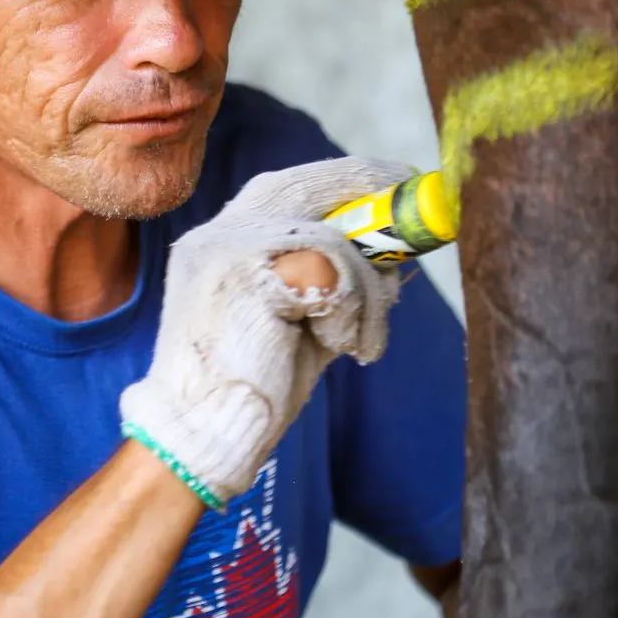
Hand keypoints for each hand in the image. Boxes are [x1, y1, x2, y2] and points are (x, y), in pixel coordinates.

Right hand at [121, 156, 409, 508]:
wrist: (198, 438)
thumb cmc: (253, 385)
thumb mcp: (300, 319)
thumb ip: (334, 280)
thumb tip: (395, 252)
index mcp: (226, 238)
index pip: (290, 184)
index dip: (348, 179)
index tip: (397, 181)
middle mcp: (220, 233)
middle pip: (308, 186)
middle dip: (372, 192)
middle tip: (418, 219)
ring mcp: (229, 250)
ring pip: (334, 242)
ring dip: (368, 296)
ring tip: (357, 342)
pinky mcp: (249, 278)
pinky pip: (334, 276)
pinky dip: (352, 316)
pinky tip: (337, 349)